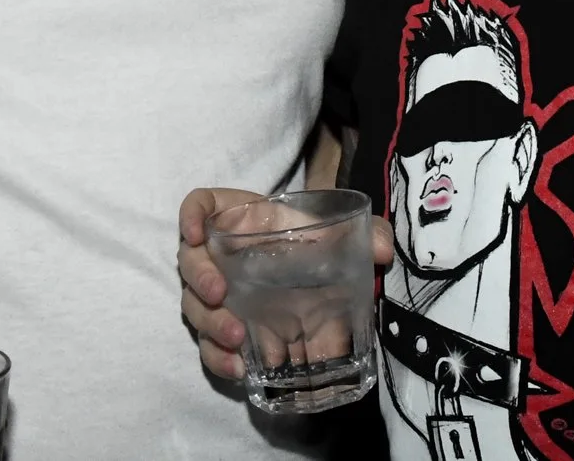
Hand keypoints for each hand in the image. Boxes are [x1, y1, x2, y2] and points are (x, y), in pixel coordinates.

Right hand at [177, 187, 392, 379]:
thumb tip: (384, 250)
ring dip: (210, 324)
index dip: (191, 215)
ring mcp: (219, 296)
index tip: (196, 233)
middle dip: (200, 279)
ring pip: (194, 308)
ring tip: (237, 339)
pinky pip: (209, 346)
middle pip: (190, 262)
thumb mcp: (343, 233)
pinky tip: (238, 368)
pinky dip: (218, 359)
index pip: (202, 205)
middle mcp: (220, 256)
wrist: (323, 283)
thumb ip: (367, 232)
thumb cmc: (318, 245)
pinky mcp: (228, 330)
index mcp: (240, 220)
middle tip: (219, 294)